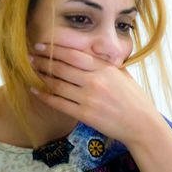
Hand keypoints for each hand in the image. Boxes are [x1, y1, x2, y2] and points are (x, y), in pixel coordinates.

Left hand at [29, 43, 157, 145]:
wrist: (142, 124)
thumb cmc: (135, 99)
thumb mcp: (122, 75)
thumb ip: (105, 65)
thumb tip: (90, 55)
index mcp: (104, 68)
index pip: (73, 55)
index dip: (54, 49)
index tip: (41, 46)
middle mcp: (94, 81)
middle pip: (61, 68)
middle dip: (43, 61)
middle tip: (29, 57)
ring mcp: (89, 98)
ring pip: (57, 85)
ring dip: (41, 77)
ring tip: (30, 71)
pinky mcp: (85, 114)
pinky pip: (59, 103)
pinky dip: (45, 97)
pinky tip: (35, 91)